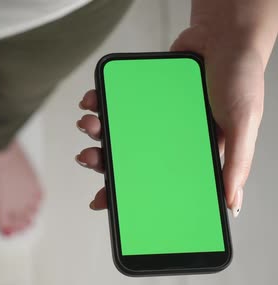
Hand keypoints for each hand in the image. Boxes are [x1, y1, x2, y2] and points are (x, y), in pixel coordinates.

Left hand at [75, 26, 267, 217]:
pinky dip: (98, 102)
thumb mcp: (243, 123)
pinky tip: (91, 101)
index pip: (153, 182)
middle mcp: (165, 139)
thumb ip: (236, 162)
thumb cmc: (241, 78)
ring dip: (95, 132)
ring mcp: (149, 117)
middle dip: (101, 162)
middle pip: (125, 159)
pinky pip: (113, 101)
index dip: (127, 194)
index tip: (102, 202)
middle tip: (88, 157)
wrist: (225, 35)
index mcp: (188, 154)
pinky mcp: (140, 95)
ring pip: (114, 132)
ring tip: (89, 125)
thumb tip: (230, 202)